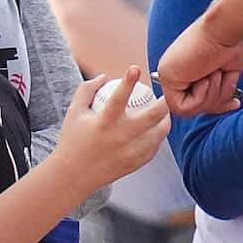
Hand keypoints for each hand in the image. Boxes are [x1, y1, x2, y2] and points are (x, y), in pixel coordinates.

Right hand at [58, 69, 173, 186]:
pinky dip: (157, 135)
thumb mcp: (74, 112)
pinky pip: (155, 146)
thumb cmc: (73, 139)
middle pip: (152, 117)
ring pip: (160, 132)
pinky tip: (156, 128)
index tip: (135, 68)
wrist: (74, 175)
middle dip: (164, 102)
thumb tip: (105, 76)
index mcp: (104, 123)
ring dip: (165, 119)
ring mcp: (131, 152)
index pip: (118, 98)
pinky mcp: (137, 163)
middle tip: (169, 92)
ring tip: (164, 110)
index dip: (127, 82)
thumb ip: (87, 89)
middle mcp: (120, 137)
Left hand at [158, 14, 242, 113]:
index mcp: (192, 67)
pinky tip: (206, 77)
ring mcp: (171, 73)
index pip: (201, 100)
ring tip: (216, 72)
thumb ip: (223, 89)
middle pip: (197, 107)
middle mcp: (179, 70)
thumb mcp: (231, 72)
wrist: (228, 27)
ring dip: (211, 95)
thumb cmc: (234, 42)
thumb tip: (228, 105)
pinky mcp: (167, 77)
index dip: (218, 105)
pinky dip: (200, 98)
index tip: (235, 102)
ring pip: (190, 109)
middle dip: (217, 100)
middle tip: (223, 78)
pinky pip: (183, 108)